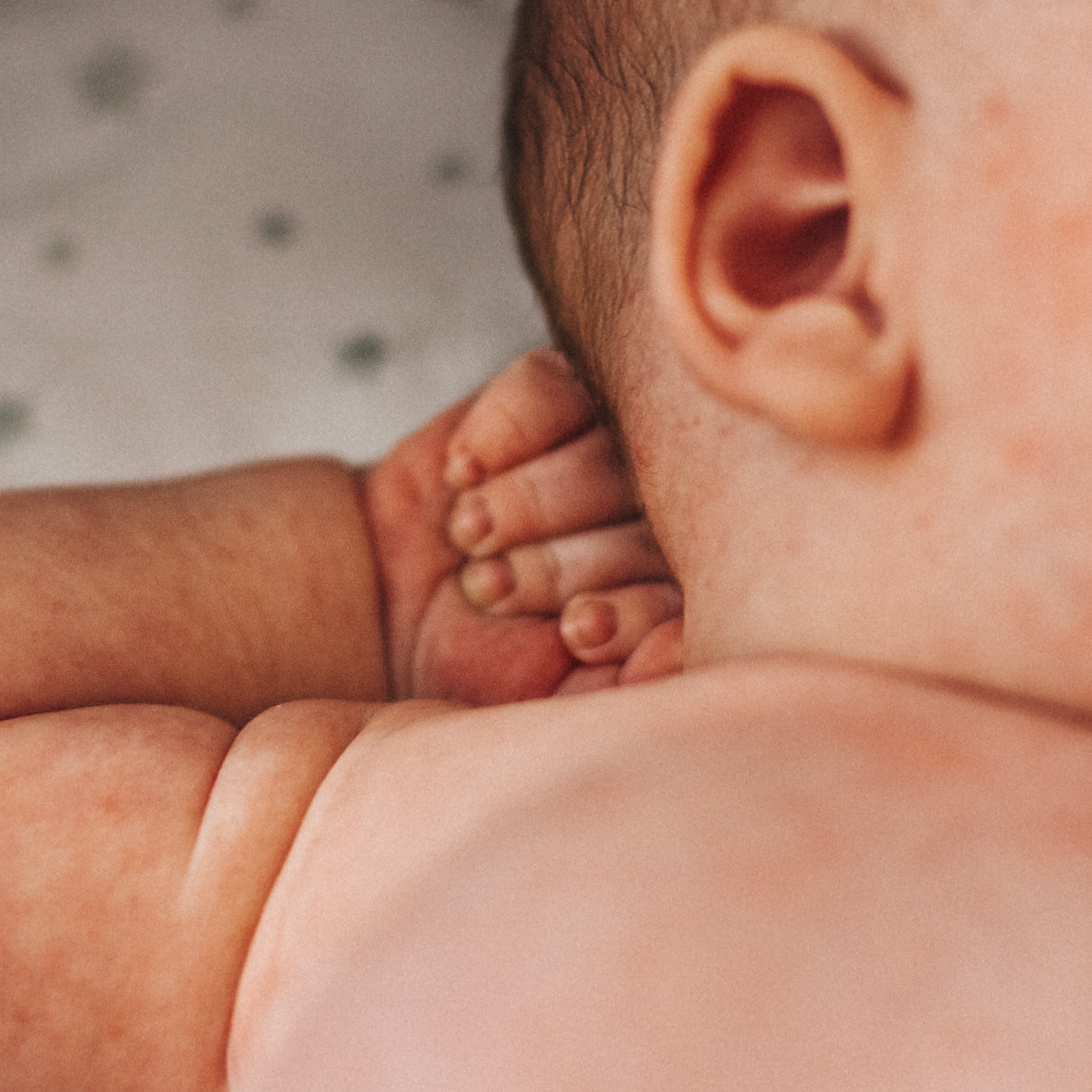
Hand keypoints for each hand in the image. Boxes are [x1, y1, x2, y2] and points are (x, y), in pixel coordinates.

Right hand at [363, 351, 682, 704]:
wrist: (388, 602)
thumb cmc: (482, 662)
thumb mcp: (545, 704)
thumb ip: (622, 691)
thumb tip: (679, 652)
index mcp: (689, 592)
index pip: (703, 586)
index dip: (636, 609)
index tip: (575, 632)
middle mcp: (670, 511)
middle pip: (659, 510)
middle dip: (564, 561)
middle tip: (493, 589)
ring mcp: (617, 442)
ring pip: (607, 446)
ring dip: (526, 501)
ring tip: (471, 539)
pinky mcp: (556, 390)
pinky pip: (547, 387)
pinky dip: (497, 436)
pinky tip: (462, 475)